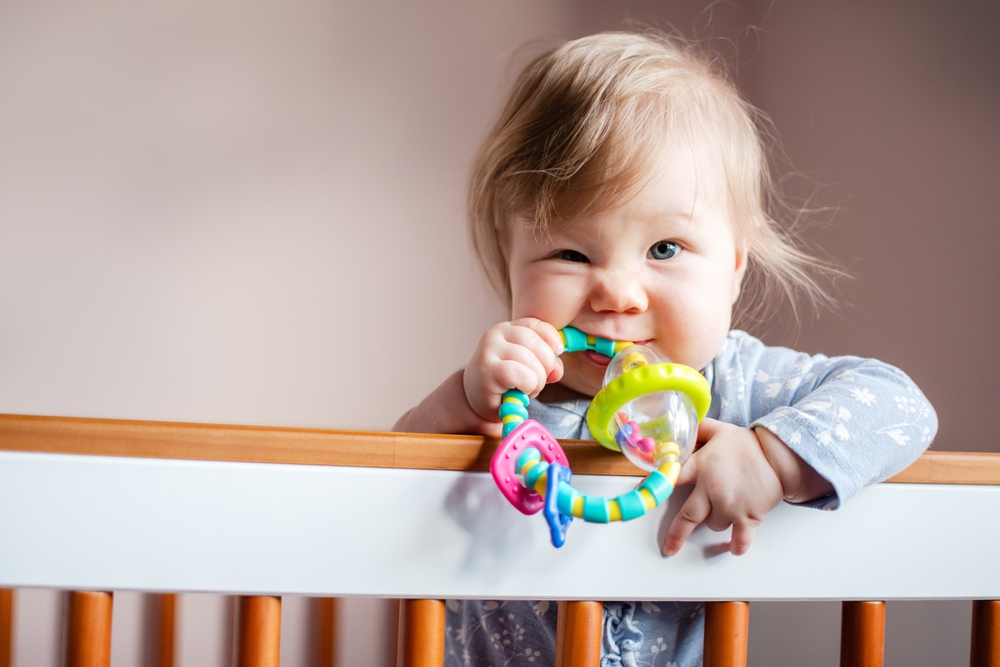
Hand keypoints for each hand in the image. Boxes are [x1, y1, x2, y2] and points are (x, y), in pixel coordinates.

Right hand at [463, 318, 564, 422]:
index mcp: (508, 328)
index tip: (558, 352)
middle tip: (541, 380)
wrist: (475, 398)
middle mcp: (496, 334)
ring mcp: (489, 350)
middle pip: (536, 342)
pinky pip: (520, 374)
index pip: (536, 324)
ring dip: (538, 379)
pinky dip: (528, 385)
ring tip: (529, 388)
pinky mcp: (488, 370)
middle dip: (547, 364)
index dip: (552, 338)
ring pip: (530, 359)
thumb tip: (558, 370)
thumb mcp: (528, 366)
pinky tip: (521, 390)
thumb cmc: (505, 381)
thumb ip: (546, 363)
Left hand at [662, 419, 783, 556]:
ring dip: (715, 520)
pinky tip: (733, 548)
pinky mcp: (748, 516)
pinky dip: (737, 545)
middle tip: (669, 547)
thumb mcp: (718, 430)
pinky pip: (740, 538)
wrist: (779, 456)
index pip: (672, 478)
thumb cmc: (748, 444)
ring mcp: (730, 505)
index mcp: (701, 466)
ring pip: (713, 525)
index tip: (643, 497)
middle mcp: (712, 489)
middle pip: (687, 517)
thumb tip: (681, 427)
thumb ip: (698, 430)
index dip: (656, 486)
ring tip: (725, 504)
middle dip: (676, 535)